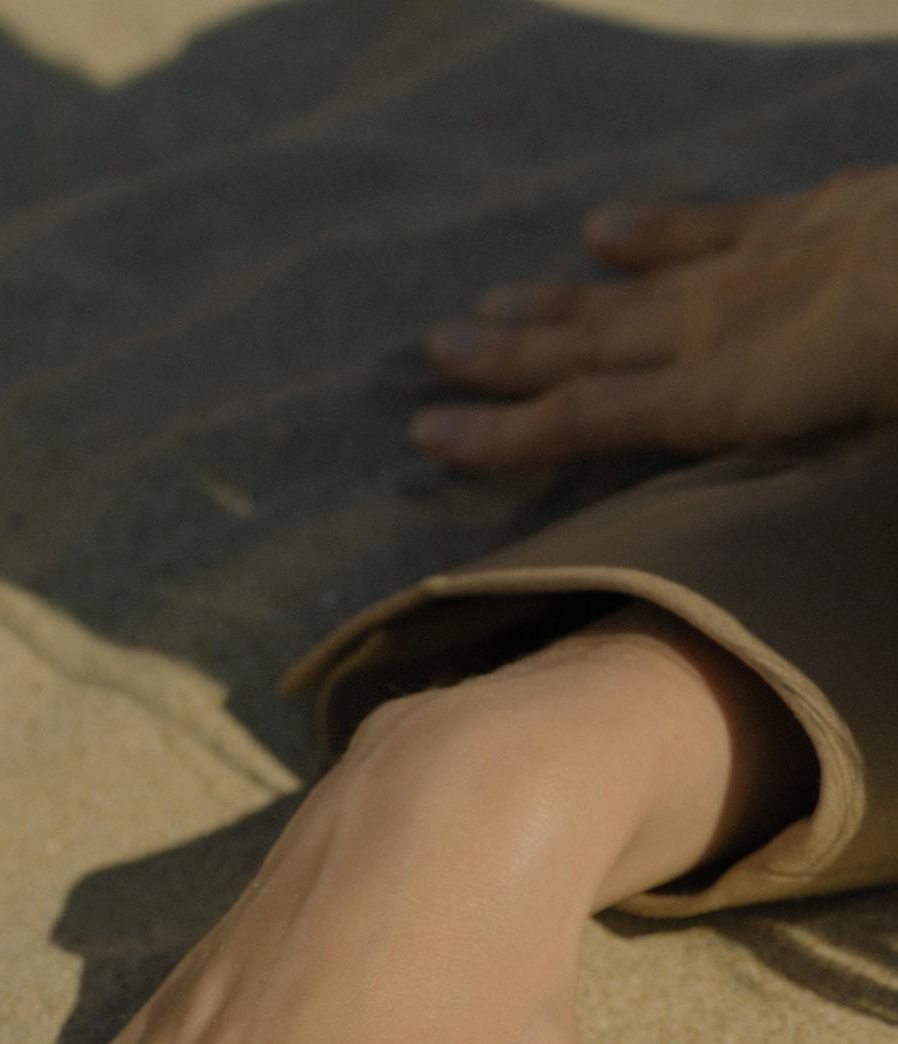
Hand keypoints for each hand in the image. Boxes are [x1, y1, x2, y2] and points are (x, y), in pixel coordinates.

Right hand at [413, 167, 897, 470]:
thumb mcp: (875, 469)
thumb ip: (812, 513)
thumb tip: (776, 594)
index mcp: (736, 398)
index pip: (592, 420)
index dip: (503, 434)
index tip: (426, 435)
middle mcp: (730, 326)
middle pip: (592, 348)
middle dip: (507, 360)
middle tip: (429, 356)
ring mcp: (774, 260)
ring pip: (638, 288)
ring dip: (557, 301)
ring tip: (484, 306)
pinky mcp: (824, 215)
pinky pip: (717, 224)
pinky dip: (653, 230)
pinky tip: (601, 227)